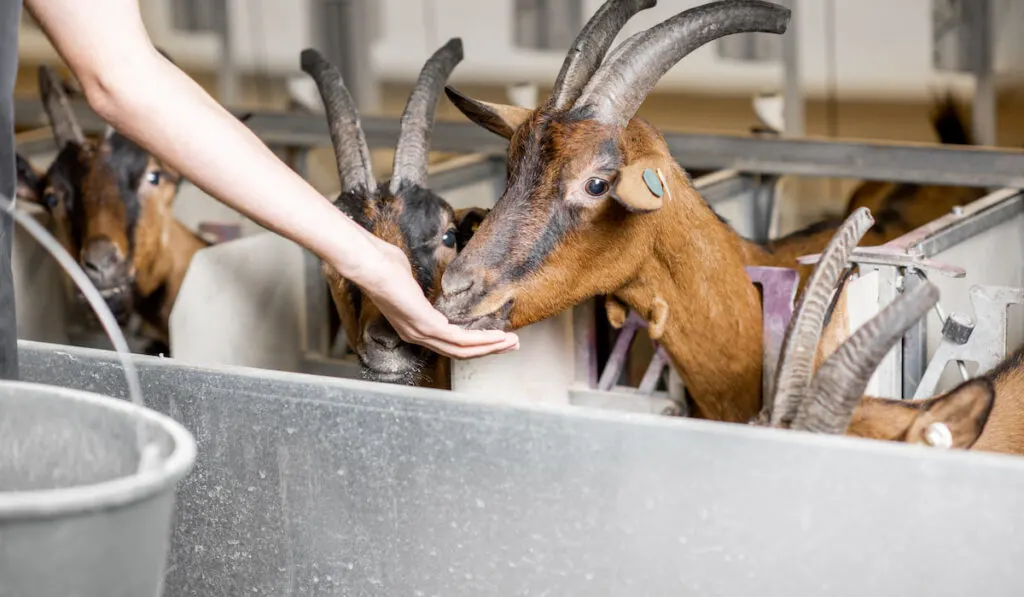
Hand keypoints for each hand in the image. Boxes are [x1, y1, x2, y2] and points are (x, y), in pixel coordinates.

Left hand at [350, 240, 519, 358]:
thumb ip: (418, 292)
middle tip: (511, 346)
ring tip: (511, 343)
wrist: (371, 265)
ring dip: (490, 347)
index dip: (473, 344)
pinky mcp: (425, 326)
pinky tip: (496, 336)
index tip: (493, 339)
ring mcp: (420, 333)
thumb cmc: (384, 266)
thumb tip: (418, 285)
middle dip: (488, 349)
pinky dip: (481, 339)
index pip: (448, 343)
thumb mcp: (407, 282)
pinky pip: (458, 339)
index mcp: (412, 326)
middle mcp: (416, 336)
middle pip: (459, 352)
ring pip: (462, 350)